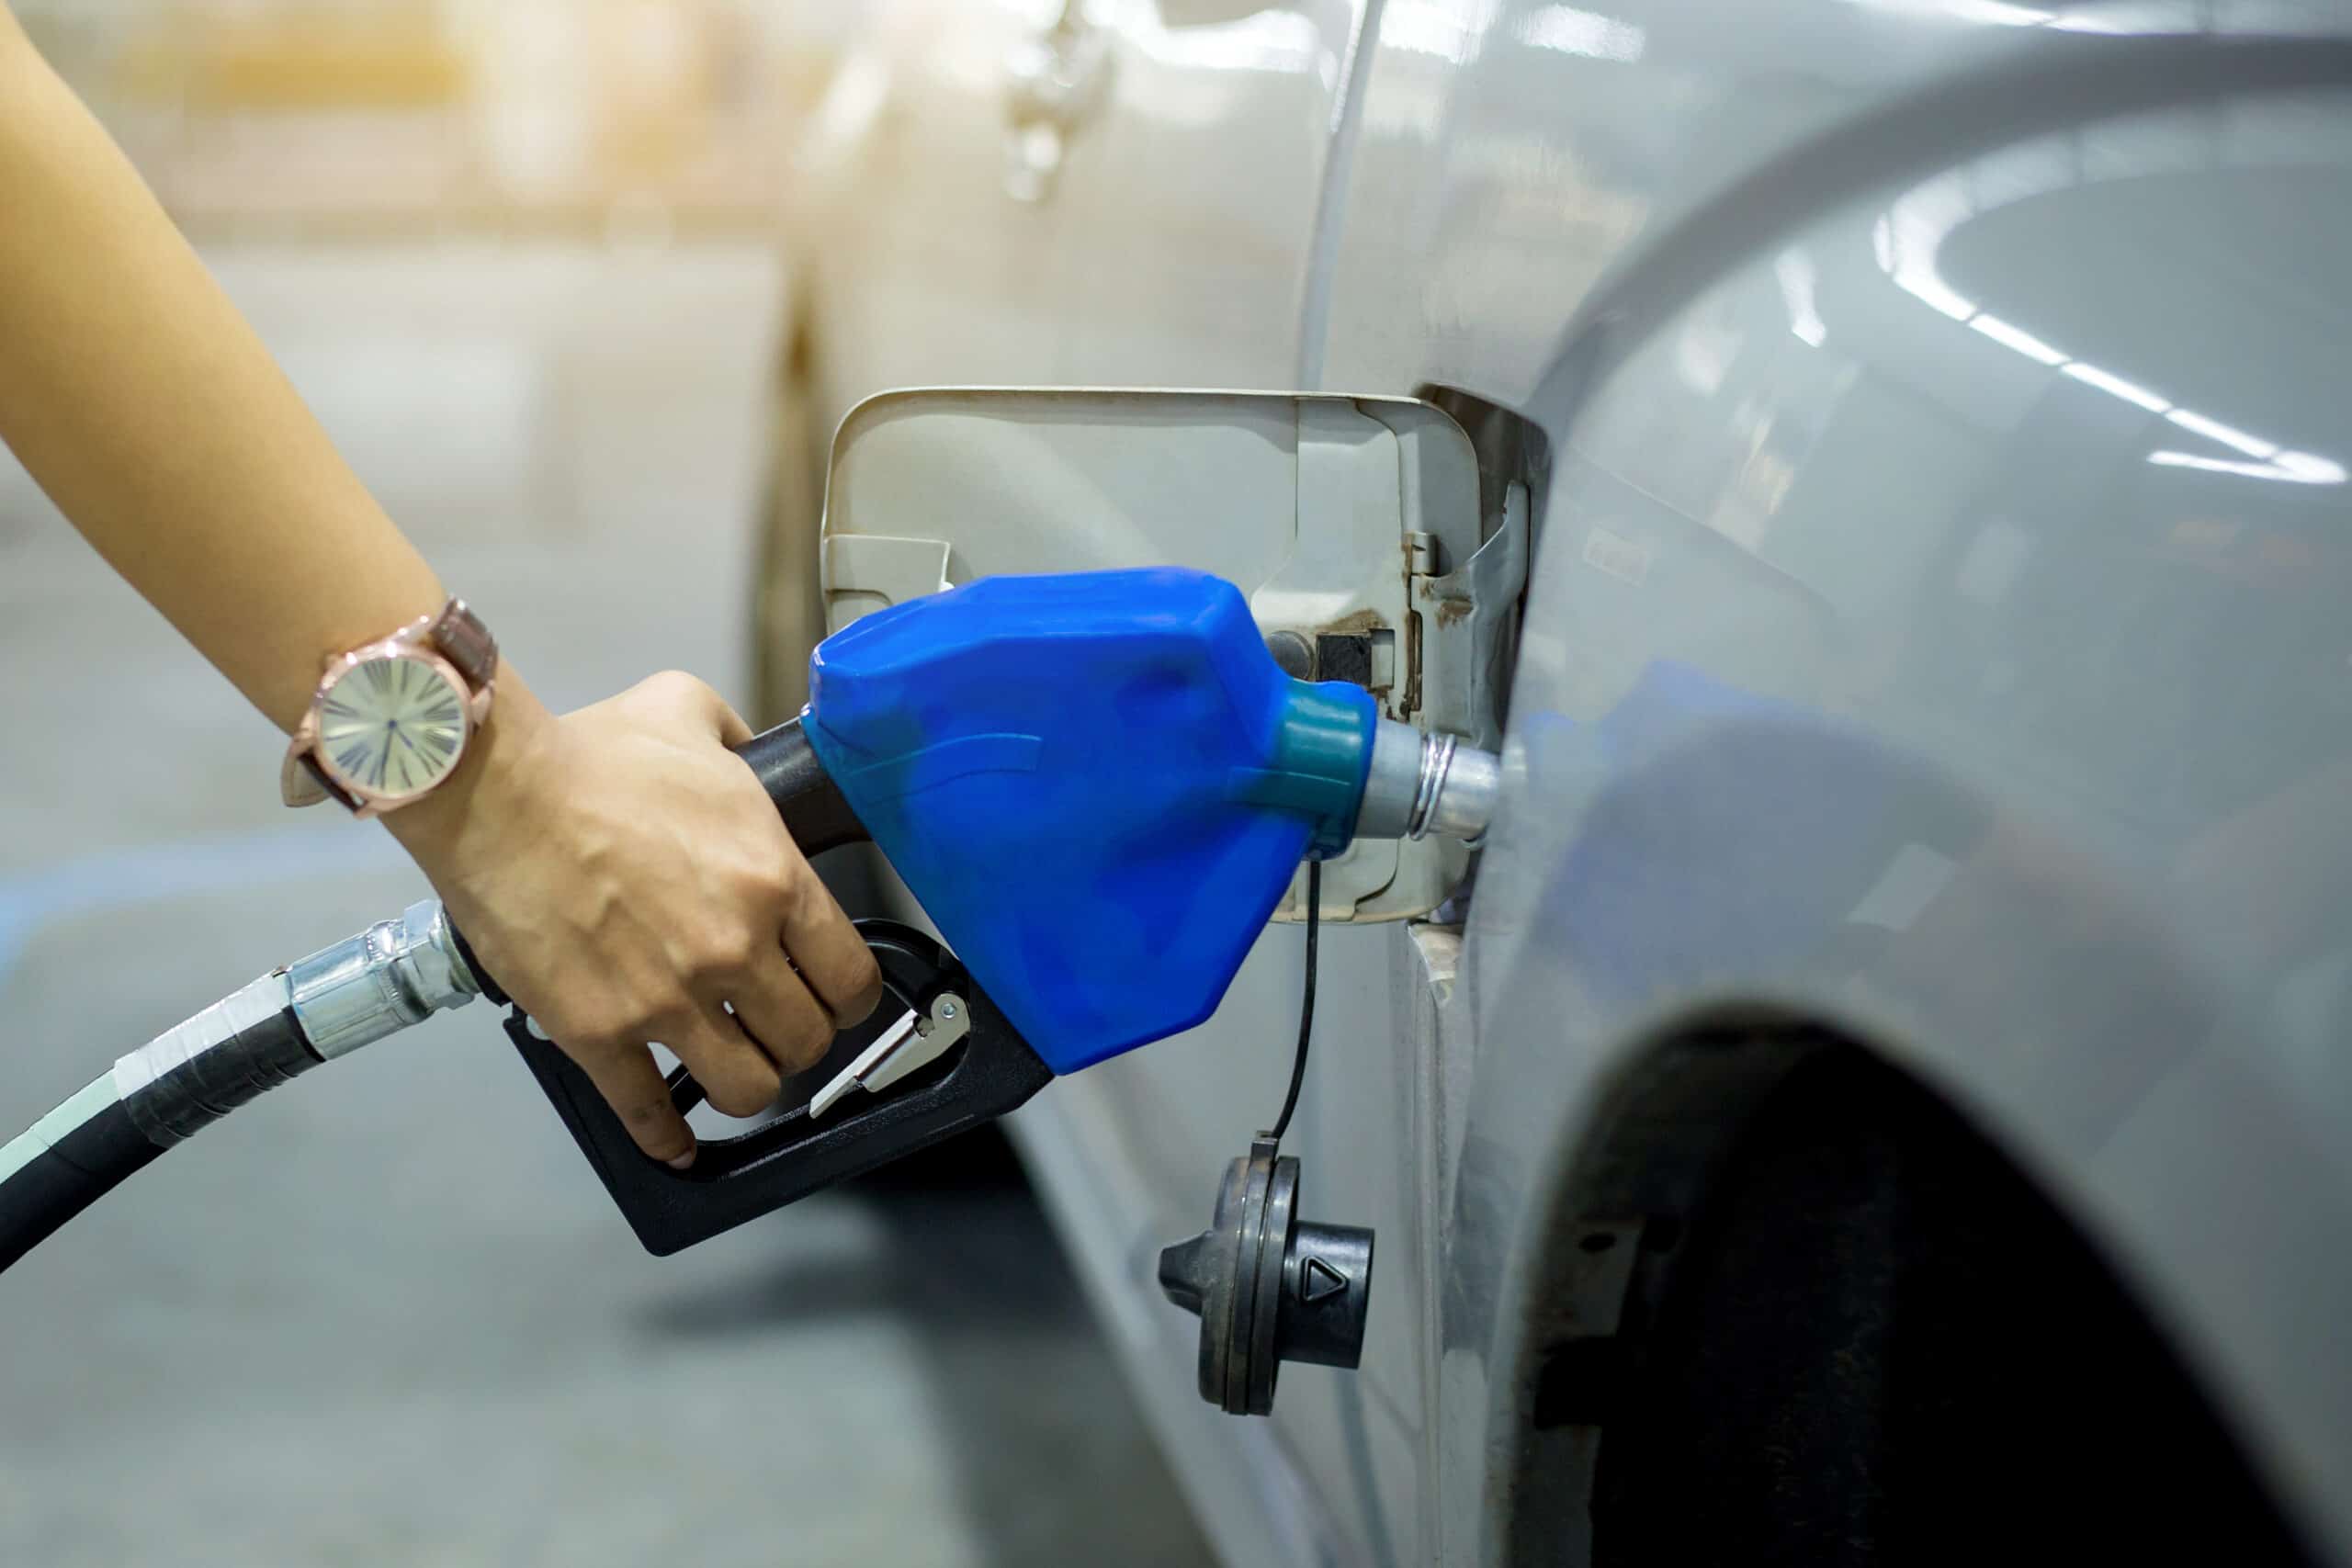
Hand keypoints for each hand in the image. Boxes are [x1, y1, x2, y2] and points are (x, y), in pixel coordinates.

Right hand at [388, 670, 882, 1165]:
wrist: (492, 793)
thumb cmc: (587, 754)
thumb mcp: (686, 713)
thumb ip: (736, 737)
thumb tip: (748, 747)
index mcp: (772, 880)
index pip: (850, 977)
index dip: (847, 997)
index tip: (832, 998)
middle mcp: (734, 949)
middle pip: (806, 1040)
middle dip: (797, 1040)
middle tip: (777, 1029)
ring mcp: (668, 999)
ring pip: (747, 1088)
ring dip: (746, 1086)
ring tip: (733, 1070)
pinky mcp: (601, 1032)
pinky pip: (648, 1113)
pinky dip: (665, 1139)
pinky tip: (673, 1145)